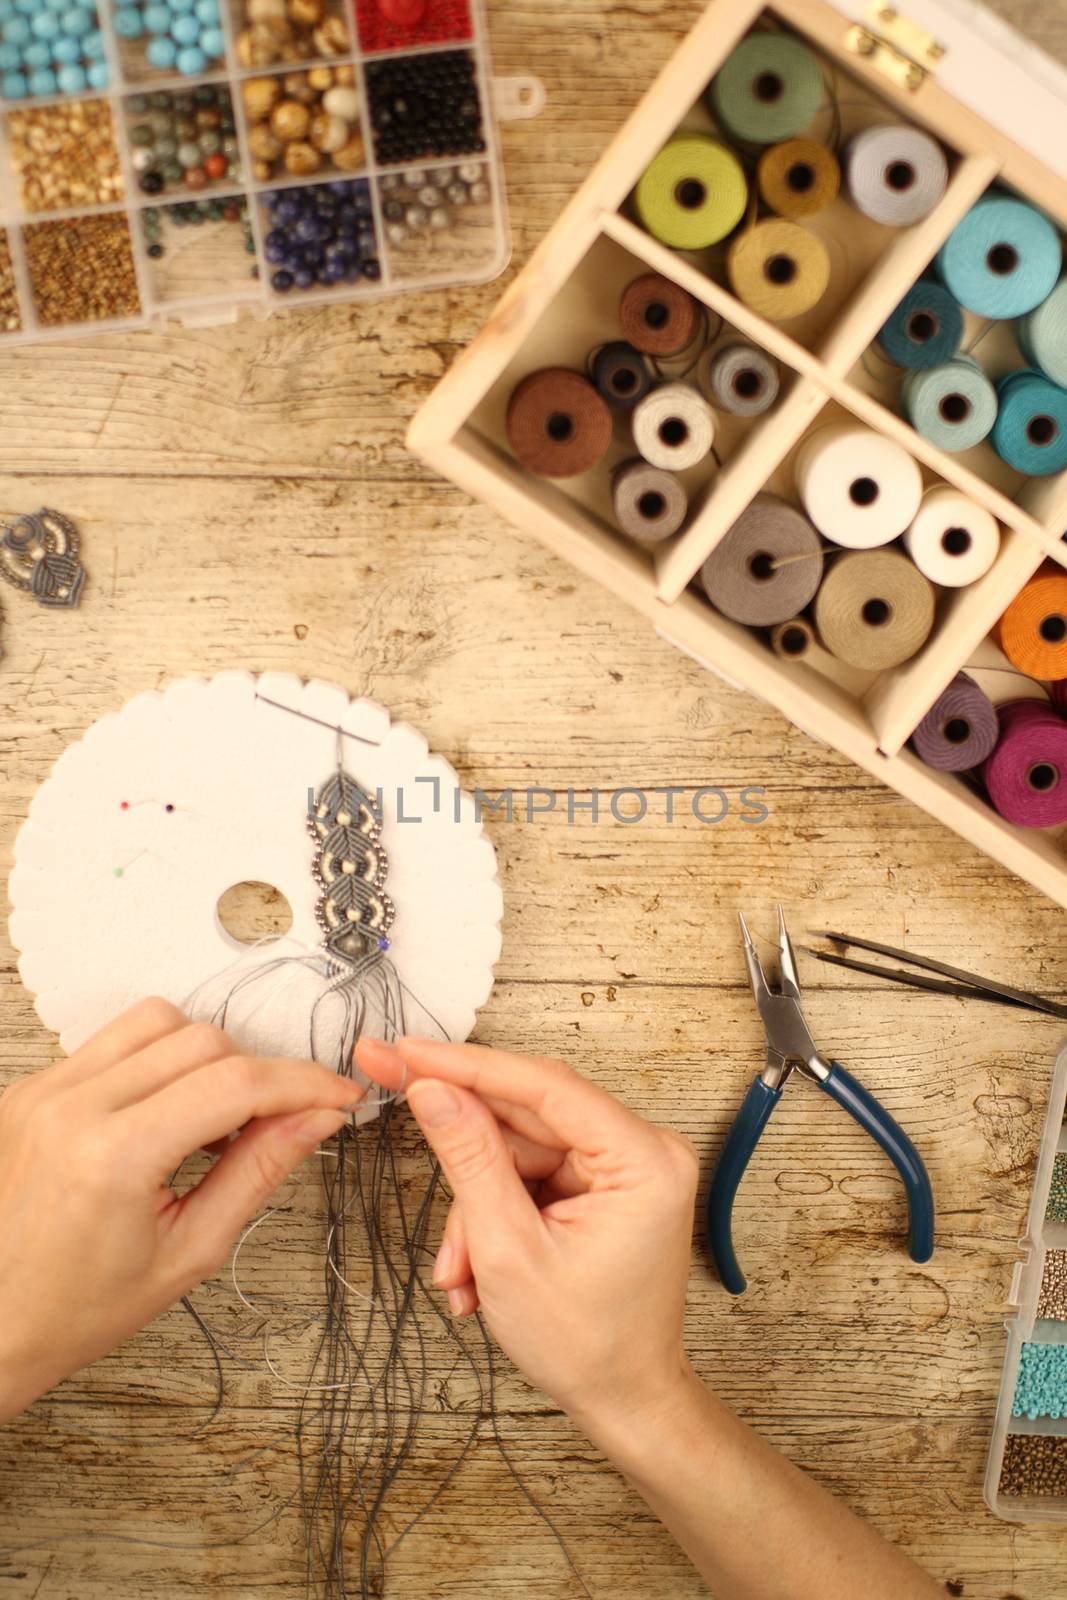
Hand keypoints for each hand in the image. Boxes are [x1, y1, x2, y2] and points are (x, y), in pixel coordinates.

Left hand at [0, 997, 361, 1422]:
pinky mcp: (33, 1086)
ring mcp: (44, 1091)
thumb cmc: (78, 1306)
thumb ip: (260, 1171)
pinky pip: (115, 1040)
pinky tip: (166, 1113)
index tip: (337, 1095)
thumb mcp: (191, 1250)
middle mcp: (71, 1108)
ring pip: (160, 1021)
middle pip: (203, 1041)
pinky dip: (158, 1062)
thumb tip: (317, 1117)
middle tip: (276, 1122)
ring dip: (205, 1056)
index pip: (235, 1083)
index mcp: (111, 1157)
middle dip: (257, 1074)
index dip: (302, 1083)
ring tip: (212, 1118)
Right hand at [353, 1037, 697, 1430]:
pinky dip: (494, 1217)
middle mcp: (643, 1152)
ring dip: (475, 1209)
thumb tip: (432, 1090)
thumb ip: (469, 1159)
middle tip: (385, 1084)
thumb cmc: (587, 1345)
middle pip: (527, 1115)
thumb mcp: (509, 1251)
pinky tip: (477, 1270)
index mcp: (643, 1160)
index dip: (468, 1064)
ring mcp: (622, 1169)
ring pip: (518, 1152)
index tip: (407, 1049)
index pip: (544, 1086)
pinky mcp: (602, 1186)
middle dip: (460, 1147)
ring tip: (461, 1272)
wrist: (625, 1403)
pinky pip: (529, 1176)